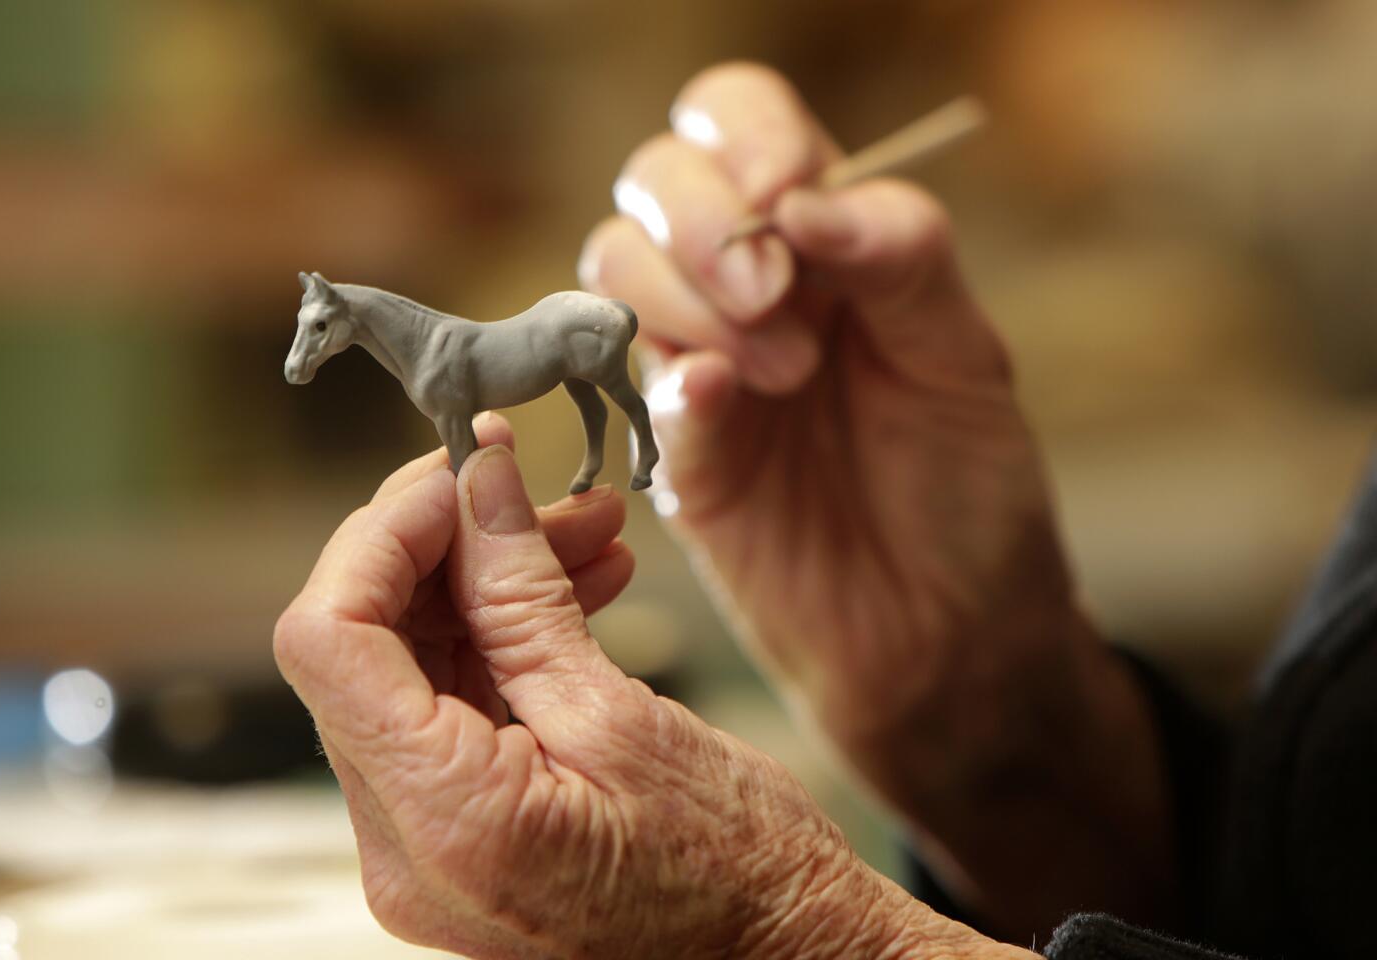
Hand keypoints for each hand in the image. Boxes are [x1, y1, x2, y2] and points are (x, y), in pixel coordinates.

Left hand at [274, 417, 1031, 958]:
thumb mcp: (624, 718)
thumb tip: (477, 485)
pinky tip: (580, 590)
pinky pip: (451, 711)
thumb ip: (523, 596)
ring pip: (411, 668)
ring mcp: (427, 847)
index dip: (384, 533)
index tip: (463, 473)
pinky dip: (504, 641)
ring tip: (590, 534)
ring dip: (488, 585)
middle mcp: (404, 848)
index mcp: (439, 819)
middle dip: (447, 546)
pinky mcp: (461, 836)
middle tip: (534, 487)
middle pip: (365, 646)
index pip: (330, 638)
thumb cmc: (734, 872)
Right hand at [580, 64, 1170, 934]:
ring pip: (615, 267)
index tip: (787, 194)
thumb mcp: (965, 356)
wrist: (950, 635)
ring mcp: (698, 368)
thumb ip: (900, 256)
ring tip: (786, 375)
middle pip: (654, 184)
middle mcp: (748, 287)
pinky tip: (722, 405)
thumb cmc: (967, 488)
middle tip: (777, 298)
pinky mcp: (673, 455)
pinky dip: (670, 381)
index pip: (738, 123)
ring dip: (686, 300)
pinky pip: (628, 389)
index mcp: (821, 239)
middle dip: (704, 223)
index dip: (744, 137)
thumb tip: (801, 201)